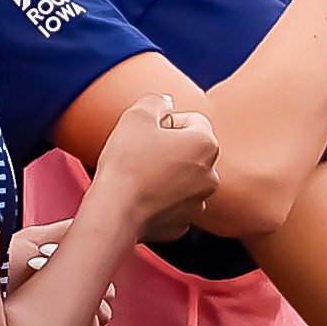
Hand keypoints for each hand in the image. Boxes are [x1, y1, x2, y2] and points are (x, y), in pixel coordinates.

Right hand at [90, 92, 223, 226]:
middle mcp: (211, 175)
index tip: (147, 132)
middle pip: (191, 151)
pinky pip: (173, 204)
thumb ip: (156, 101)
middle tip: (141, 152)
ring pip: (183, 179)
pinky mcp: (183, 224)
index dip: (167, 122)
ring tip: (139, 175)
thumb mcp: (137, 115)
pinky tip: (141, 196)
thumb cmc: (127, 162)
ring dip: (166, 174)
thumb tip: (165, 102)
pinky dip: (160, 200)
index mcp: (206, 145)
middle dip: (170, 148)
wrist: (115, 210)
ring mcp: (199, 202)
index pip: (193, 120)